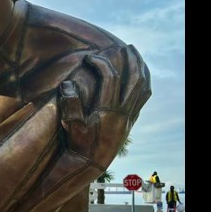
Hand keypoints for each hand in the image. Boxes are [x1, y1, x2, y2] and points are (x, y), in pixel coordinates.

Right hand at [58, 46, 150, 166]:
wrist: (90, 164)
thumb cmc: (78, 145)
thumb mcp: (70, 126)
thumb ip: (70, 104)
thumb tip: (67, 84)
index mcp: (108, 111)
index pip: (110, 78)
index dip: (101, 63)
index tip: (90, 57)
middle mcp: (122, 112)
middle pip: (134, 79)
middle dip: (131, 60)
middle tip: (125, 47)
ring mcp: (129, 116)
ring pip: (142, 87)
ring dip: (141, 69)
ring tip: (136, 57)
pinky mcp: (130, 121)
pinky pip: (143, 98)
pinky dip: (143, 83)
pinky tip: (138, 77)